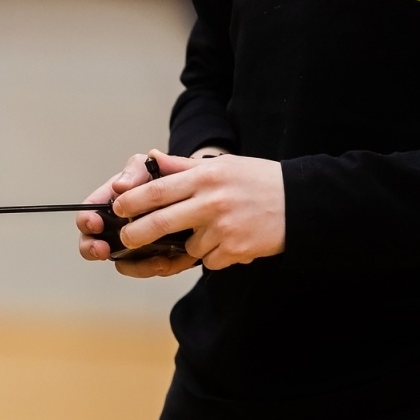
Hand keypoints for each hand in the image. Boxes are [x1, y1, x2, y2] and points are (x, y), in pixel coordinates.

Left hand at [98, 148, 283, 274]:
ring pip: (188, 247)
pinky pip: (210, 261)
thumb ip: (183, 167)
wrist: (301, 203)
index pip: (157, 191)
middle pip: (161, 224)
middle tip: (127, 239)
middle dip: (136, 234)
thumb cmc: (256, 181)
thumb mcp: (222, 166)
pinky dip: (214, 256)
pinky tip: (232, 241)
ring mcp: (224, 228)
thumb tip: (150, 158)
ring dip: (191, 245)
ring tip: (213, 232)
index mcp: (206, 178)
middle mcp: (212, 202)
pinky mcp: (235, 250)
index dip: (131, 202)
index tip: (118, 209)